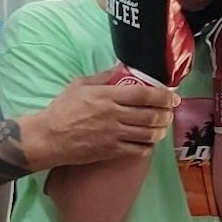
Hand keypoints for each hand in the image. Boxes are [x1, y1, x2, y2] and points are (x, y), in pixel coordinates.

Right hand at [23, 72, 179, 169]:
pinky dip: (148, 146)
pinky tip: (148, 141)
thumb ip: (103, 77)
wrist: (49, 137)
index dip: (163, 95)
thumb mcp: (80, 85)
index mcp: (108, 96)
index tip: (172, 97)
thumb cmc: (62, 110)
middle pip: (151, 115)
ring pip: (149, 134)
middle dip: (166, 113)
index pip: (144, 94)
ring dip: (161, 130)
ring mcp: (114, 135)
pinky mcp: (112, 151)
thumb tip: (121, 70)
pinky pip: (139, 150)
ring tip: (162, 126)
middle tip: (170, 111)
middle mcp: (114, 116)